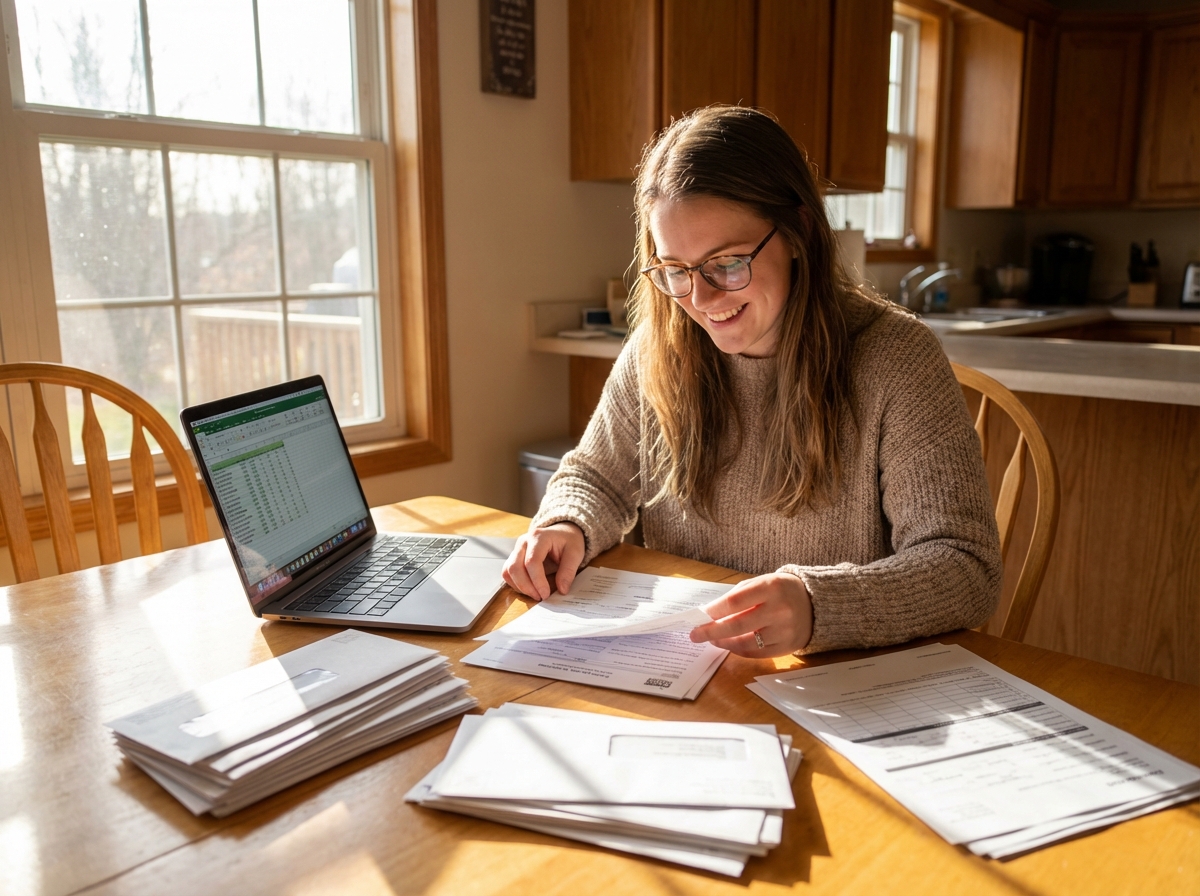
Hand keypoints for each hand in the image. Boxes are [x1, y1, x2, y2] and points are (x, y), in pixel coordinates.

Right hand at [502, 522, 585, 599]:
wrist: (562, 534)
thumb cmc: (568, 541)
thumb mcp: (575, 553)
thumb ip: (568, 571)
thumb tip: (562, 590)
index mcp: (539, 537)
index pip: (532, 561)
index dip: (537, 581)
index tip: (546, 594)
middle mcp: (524, 542)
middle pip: (515, 567)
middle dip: (526, 587)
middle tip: (540, 597)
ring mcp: (516, 550)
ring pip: (508, 571)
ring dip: (520, 587)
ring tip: (536, 594)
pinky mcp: (514, 558)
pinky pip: (508, 574)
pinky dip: (516, 584)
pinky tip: (530, 589)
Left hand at [689, 572, 812, 656]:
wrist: (815, 603)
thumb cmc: (781, 590)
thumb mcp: (762, 583)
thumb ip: (738, 596)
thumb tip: (710, 614)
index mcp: (771, 587)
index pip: (735, 601)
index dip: (714, 611)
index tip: (699, 616)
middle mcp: (779, 610)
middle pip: (737, 624)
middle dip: (711, 631)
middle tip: (695, 634)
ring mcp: (784, 631)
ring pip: (745, 642)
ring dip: (723, 642)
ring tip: (712, 639)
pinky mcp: (787, 647)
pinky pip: (756, 653)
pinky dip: (739, 650)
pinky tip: (729, 644)